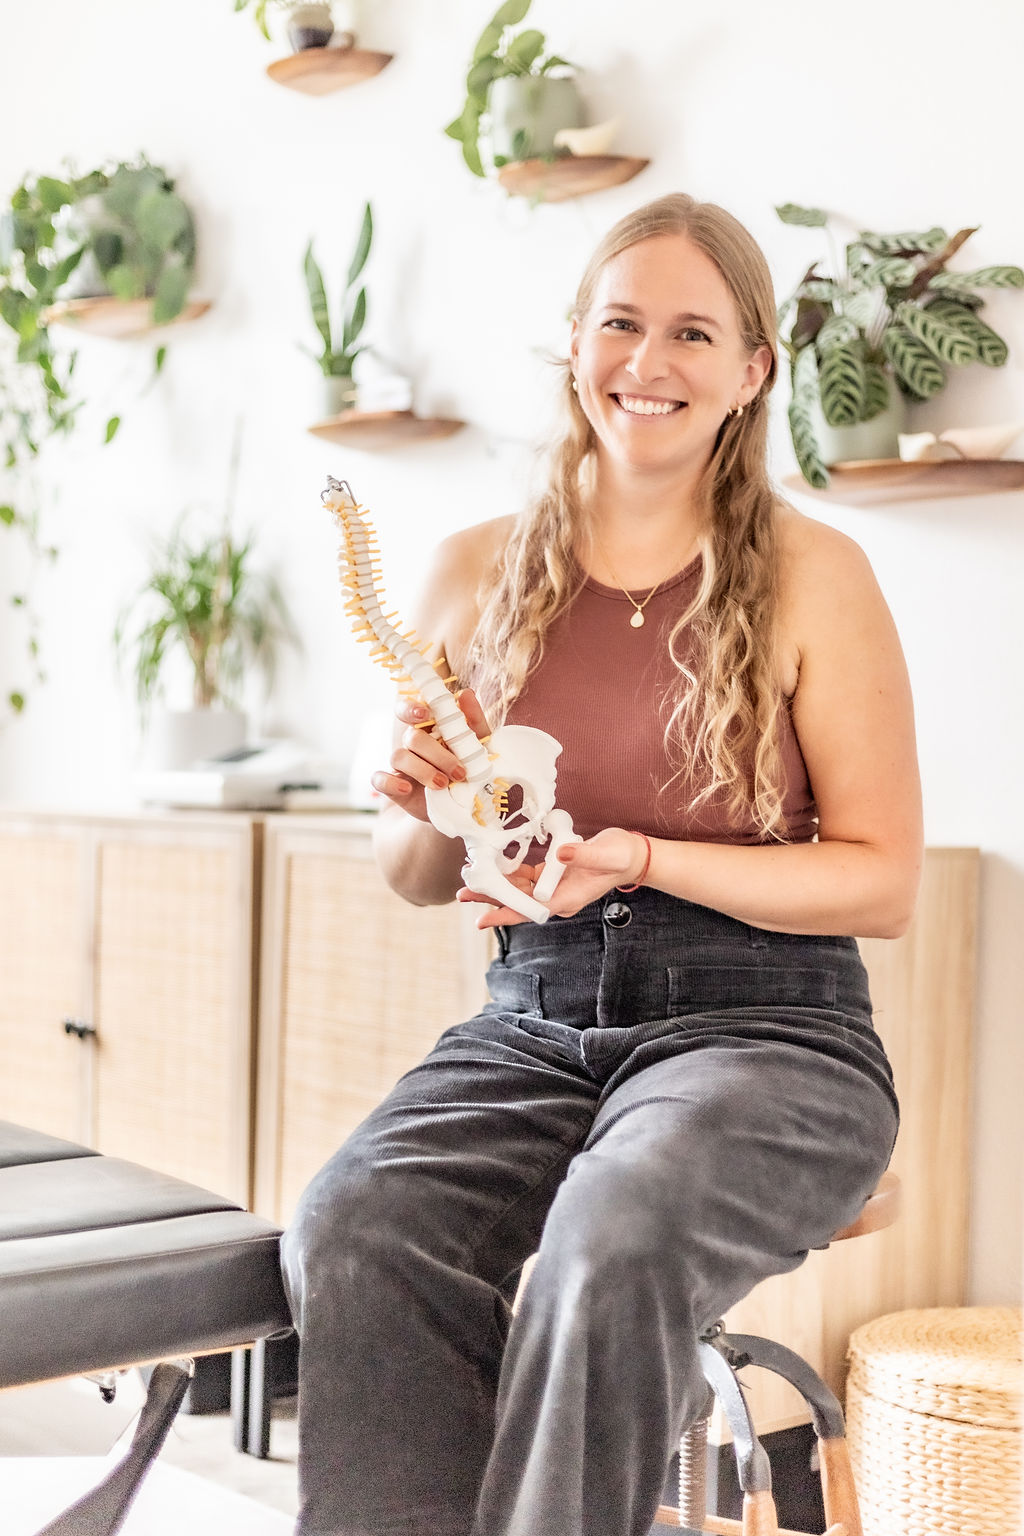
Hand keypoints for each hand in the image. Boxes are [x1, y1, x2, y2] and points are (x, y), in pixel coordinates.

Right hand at [371, 688, 490, 823]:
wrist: (465, 808)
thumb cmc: (471, 771)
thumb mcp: (480, 747)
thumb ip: (474, 721)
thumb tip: (466, 693)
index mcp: (429, 729)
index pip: (408, 709)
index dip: (410, 708)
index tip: (425, 715)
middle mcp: (411, 744)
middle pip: (411, 737)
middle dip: (435, 753)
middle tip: (459, 772)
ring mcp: (401, 766)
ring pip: (397, 756)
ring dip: (422, 770)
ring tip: (443, 784)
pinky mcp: (393, 787)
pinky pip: (379, 779)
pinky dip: (390, 782)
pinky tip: (407, 789)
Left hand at [456, 828, 649, 927]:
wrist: (631, 854)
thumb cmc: (621, 856)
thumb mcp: (605, 854)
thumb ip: (582, 855)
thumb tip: (559, 854)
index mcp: (568, 898)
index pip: (532, 910)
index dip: (507, 914)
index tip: (483, 919)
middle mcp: (557, 897)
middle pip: (519, 902)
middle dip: (491, 898)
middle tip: (463, 893)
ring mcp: (554, 887)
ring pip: (519, 890)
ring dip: (497, 886)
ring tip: (471, 880)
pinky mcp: (552, 874)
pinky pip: (527, 877)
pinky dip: (510, 873)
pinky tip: (494, 867)